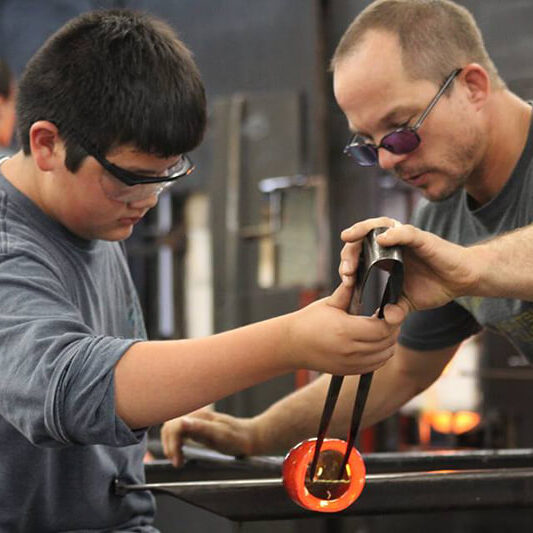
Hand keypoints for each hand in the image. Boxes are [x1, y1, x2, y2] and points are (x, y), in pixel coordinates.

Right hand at [161, 408, 255, 466]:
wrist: (250, 437)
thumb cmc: (238, 438)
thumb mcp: (222, 435)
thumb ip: (201, 428)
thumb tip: (182, 422)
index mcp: (200, 417)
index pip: (174, 426)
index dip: (172, 444)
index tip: (178, 461)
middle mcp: (195, 416)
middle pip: (169, 427)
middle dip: (169, 446)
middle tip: (178, 463)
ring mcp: (195, 420)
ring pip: (171, 428)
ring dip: (170, 444)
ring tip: (178, 459)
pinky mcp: (196, 425)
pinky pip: (178, 431)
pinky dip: (175, 443)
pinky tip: (181, 452)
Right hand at [284, 281, 401, 375]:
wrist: (292, 345)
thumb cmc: (309, 321)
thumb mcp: (329, 303)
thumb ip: (348, 291)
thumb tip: (360, 275)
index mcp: (345, 330)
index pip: (382, 328)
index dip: (390, 319)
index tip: (388, 310)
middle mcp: (349, 349)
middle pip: (386, 342)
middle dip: (392, 330)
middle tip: (389, 318)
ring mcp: (349, 363)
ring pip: (384, 355)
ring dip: (388, 343)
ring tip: (383, 330)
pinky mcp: (349, 371)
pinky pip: (375, 365)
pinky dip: (381, 354)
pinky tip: (376, 343)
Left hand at [339, 217, 478, 313]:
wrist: (462, 279)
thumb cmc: (435, 285)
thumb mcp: (409, 302)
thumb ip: (395, 310)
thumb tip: (387, 319)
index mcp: (384, 257)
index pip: (358, 253)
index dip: (348, 263)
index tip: (345, 280)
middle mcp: (391, 244)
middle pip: (362, 238)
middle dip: (349, 252)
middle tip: (346, 270)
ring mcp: (405, 240)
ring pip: (378, 226)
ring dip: (361, 232)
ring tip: (349, 239)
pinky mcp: (422, 238)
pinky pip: (406, 232)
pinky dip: (393, 233)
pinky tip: (381, 239)